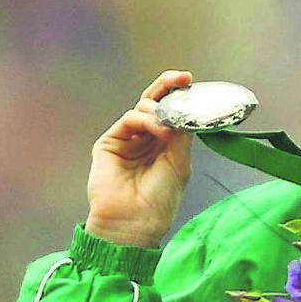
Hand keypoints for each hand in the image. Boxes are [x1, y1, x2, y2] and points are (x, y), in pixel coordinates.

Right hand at [85, 70, 193, 247]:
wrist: (135, 223)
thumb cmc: (160, 200)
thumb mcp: (180, 163)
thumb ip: (181, 135)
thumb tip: (182, 110)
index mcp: (165, 143)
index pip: (172, 111)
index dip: (180, 96)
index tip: (191, 82)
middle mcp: (146, 137)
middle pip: (155, 102)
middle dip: (168, 86)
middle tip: (181, 78)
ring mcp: (127, 138)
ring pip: (143, 107)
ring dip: (159, 110)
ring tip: (168, 126)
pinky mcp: (110, 142)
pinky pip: (129, 119)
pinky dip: (145, 119)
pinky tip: (158, 129)